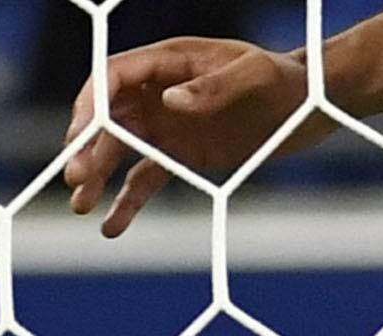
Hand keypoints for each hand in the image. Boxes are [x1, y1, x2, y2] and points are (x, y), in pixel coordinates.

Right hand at [62, 38, 323, 236]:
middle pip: (108, 117)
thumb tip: (168, 101)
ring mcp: (166, 124)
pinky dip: (127, 202)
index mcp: (169, 61)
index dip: (92, 104)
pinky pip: (145, 178)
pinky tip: (112, 227)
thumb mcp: (254, 76)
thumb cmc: (282, 81)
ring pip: (119, 149)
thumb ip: (213, 87)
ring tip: (82, 207)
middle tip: (76, 178)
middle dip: (87, 146)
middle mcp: (159, 91)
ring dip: (97, 176)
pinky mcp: (179, 154)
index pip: (114, 77)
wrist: (307, 107)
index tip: (81, 135)